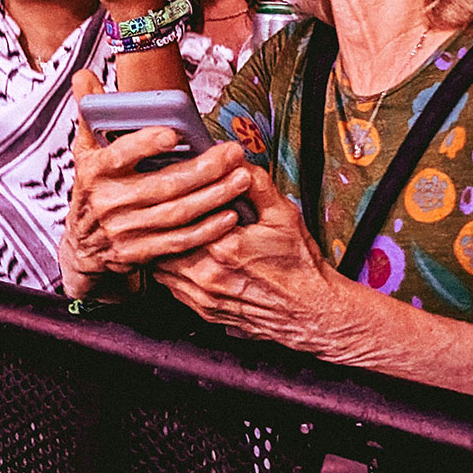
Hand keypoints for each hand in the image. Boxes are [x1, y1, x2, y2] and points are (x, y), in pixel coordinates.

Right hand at [60, 68, 251, 299]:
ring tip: (241, 178)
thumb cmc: (93, 186)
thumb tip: (83, 76)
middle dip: (203, 169)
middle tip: (233, 153)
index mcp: (95, 170)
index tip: (173, 133)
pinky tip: (229, 214)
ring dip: (213, 197)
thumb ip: (89, 111)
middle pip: (163, 185)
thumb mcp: (85, 149)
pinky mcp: (140, 252)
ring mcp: (125, 230)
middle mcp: (109, 201)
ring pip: (176, 213)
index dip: (146, 145)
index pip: (121, 154)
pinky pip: (178, 242)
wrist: (82, 244)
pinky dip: (206, 230)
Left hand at [153, 167, 343, 350]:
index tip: (177, 190)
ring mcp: (204, 298)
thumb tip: (235, 160)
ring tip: (173, 230)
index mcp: (224, 249)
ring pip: (162, 269)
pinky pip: (173, 288)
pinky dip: (174, 270)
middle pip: (165, 244)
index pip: (181, 218)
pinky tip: (185, 255)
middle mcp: (208, 277)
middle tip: (168, 207)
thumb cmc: (299, 265)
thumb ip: (256, 184)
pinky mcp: (205, 312)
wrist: (310, 311)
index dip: (176, 201)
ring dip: (167, 248)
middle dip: (166, 225)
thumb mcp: (283, 214)